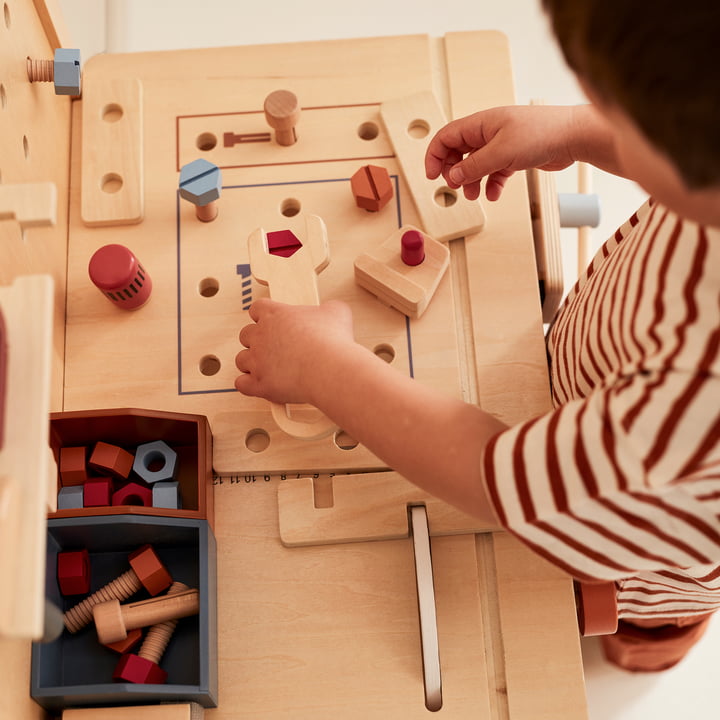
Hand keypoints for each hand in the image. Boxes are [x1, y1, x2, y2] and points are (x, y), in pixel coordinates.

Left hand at [235, 298, 354, 404]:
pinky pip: (242, 384)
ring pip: (241, 360)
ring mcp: (257, 361)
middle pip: (245, 334)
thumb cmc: (333, 341)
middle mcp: (261, 336)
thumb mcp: (337, 312)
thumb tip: (330, 311)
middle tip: (274, 347)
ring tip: (268, 368)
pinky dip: (249, 385)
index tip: (273, 321)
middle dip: (257, 341)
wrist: (329, 369)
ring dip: (252, 364)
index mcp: (275, 314)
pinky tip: (260, 385)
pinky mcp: (259, 384)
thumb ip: (328, 308)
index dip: (264, 315)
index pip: (257, 308)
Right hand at [425, 105, 580, 201]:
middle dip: (453, 171)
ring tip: (472, 194)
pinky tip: (494, 194)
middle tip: (454, 186)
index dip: (435, 156)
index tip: (431, 175)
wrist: (573, 137)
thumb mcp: (500, 153)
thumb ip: (473, 166)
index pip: (446, 137)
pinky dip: (490, 184)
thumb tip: (452, 176)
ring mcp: (501, 144)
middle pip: (458, 152)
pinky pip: (494, 172)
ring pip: (476, 164)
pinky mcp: (514, 156)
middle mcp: (489, 132)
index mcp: (481, 123)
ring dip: (471, 181)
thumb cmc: (542, 133)